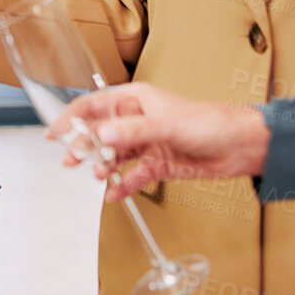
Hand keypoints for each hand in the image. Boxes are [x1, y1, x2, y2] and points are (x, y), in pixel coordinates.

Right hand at [53, 83, 270, 202]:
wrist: (240, 146)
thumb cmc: (210, 122)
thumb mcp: (167, 124)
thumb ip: (132, 131)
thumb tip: (101, 135)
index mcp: (136, 99)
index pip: (94, 106)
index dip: (72, 118)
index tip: (55, 132)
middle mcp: (138, 120)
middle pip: (100, 133)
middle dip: (84, 146)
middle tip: (71, 161)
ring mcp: (147, 143)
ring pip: (114, 155)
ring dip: (103, 166)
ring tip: (97, 176)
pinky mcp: (157, 164)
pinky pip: (132, 175)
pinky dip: (122, 185)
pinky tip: (114, 194)